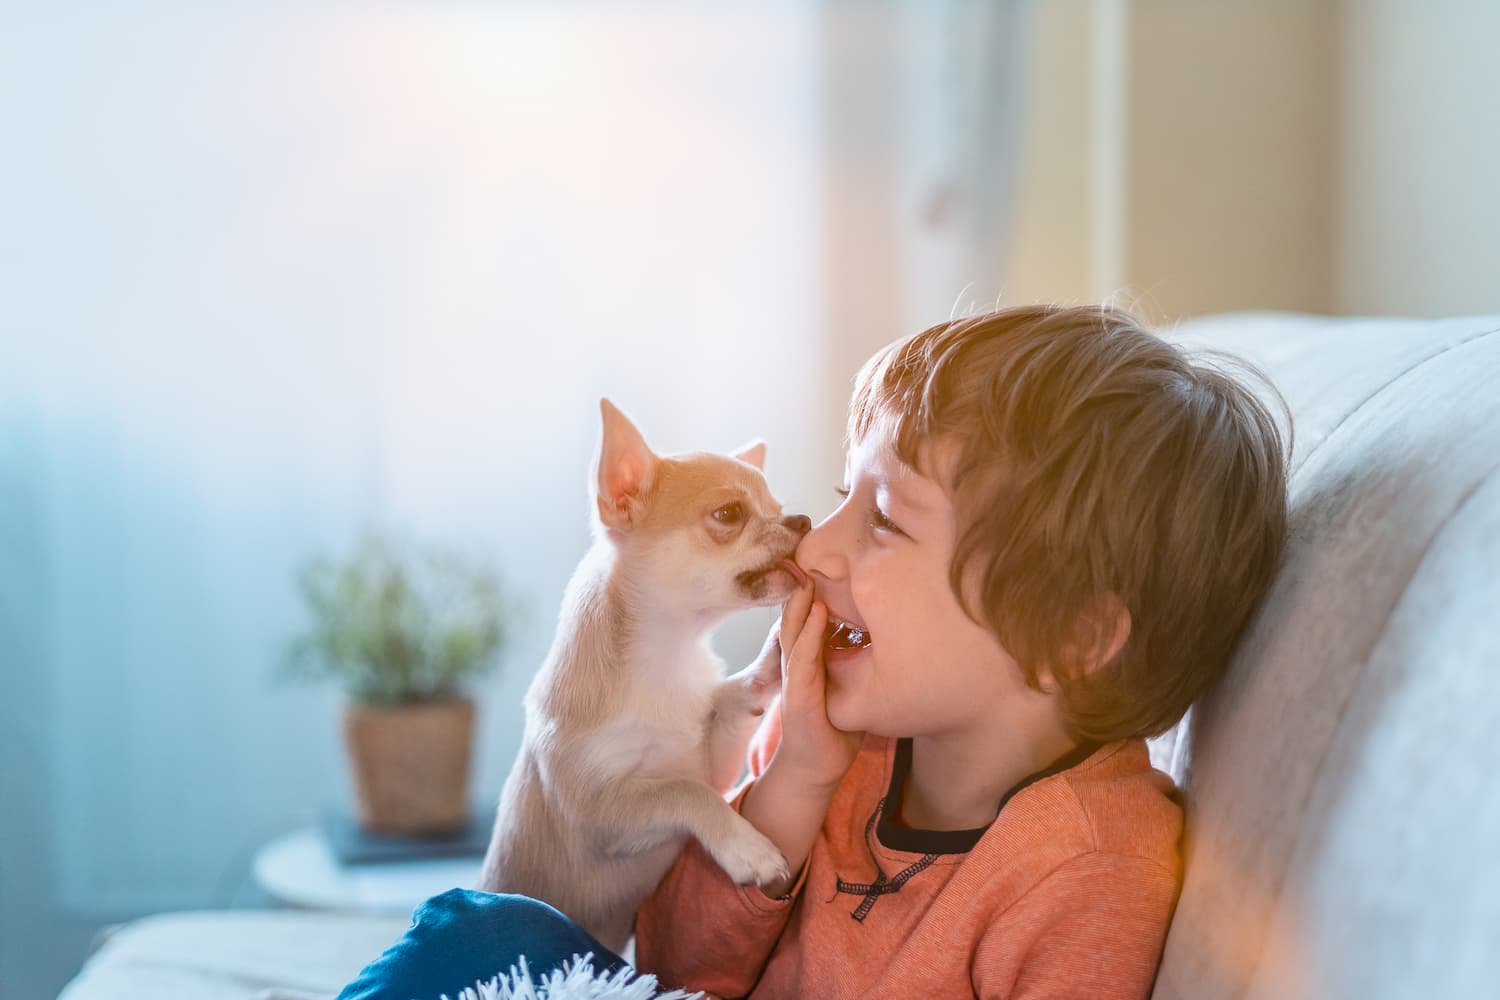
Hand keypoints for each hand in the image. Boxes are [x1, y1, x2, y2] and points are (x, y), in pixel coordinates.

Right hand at [769, 564, 862, 792]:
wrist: (816, 770)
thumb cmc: (836, 731)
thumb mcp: (855, 689)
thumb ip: (863, 664)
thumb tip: (895, 639)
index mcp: (811, 660)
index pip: (810, 618)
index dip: (815, 590)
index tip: (826, 561)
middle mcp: (799, 664)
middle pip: (798, 617)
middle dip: (803, 586)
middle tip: (810, 554)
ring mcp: (796, 679)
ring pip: (794, 632)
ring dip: (800, 602)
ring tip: (808, 572)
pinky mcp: (797, 697)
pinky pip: (801, 660)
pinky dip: (807, 634)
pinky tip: (814, 612)